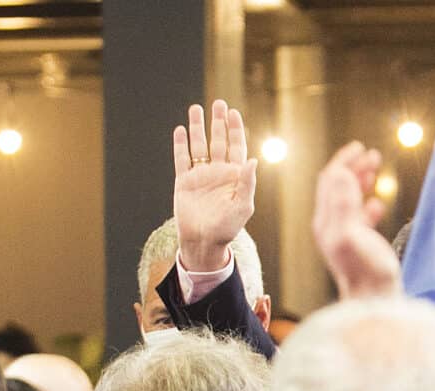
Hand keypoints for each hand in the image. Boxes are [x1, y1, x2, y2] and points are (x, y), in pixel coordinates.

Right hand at [173, 100, 256, 273]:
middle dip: (218, 122)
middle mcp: (218, 173)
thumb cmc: (227, 228)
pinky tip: (180, 130)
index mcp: (234, 177)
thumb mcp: (242, 206)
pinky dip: (181, 144)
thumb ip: (247, 182)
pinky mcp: (183, 182)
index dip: (235, 129)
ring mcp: (200, 176)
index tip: (233, 112)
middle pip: (218, 141)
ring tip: (196, 108)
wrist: (203, 242)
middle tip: (218, 103)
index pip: (236, 147)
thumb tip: (253, 159)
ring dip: (198, 127)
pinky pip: (182, 159)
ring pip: (199, 146)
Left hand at [313, 141, 400, 300]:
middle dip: (353, 167)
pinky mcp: (356, 244)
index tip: (359, 148)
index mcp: (326, 220)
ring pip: (348, 199)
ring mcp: (343, 234)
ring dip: (360, 181)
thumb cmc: (367, 271)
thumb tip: (343, 174)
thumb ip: (345, 205)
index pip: (330, 181)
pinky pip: (358, 217)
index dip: (343, 162)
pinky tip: (378, 204)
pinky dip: (367, 204)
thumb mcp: (354, 235)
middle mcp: (330, 225)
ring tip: (376, 168)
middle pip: (337, 187)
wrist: (374, 300)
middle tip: (372, 154)